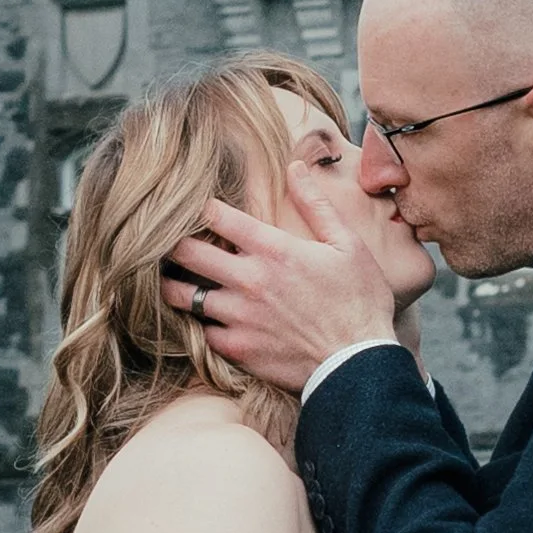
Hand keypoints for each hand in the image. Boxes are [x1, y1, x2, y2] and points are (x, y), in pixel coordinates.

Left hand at [165, 174, 399, 392]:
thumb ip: (316, 205)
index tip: (201, 211)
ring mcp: (239, 316)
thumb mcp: (347, 245)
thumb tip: (294, 168)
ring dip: (176, 285)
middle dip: (174, 244)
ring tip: (177, 280)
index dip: (202, 209)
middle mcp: (249, 280)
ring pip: (182, 295)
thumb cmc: (359, 301)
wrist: (359, 364)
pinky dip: (200, 324)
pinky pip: (201, 332)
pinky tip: (207, 318)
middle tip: (173, 243)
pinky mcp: (238, 349)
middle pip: (185, 253)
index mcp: (274, 249)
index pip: (215, 216)